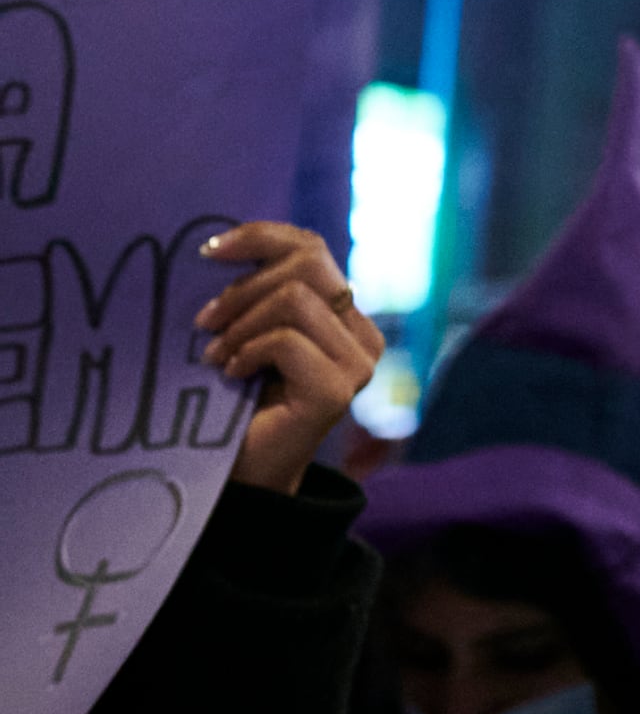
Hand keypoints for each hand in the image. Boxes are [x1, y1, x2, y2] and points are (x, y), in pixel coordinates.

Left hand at [195, 221, 382, 491]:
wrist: (240, 477)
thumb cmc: (233, 405)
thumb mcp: (245, 334)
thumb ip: (256, 294)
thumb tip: (221, 245)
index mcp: (343, 315)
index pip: (311, 248)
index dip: (260, 237)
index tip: (208, 251)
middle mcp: (362, 335)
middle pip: (306, 264)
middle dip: (243, 288)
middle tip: (203, 323)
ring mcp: (357, 363)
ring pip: (295, 299)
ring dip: (240, 324)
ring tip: (215, 356)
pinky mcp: (338, 390)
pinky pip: (286, 340)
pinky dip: (247, 351)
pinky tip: (231, 373)